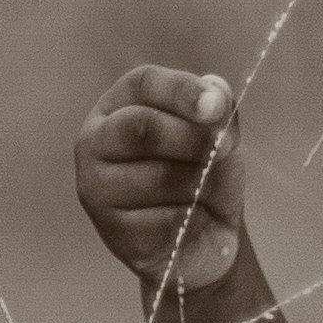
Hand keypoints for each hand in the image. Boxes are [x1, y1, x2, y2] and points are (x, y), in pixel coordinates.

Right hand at [74, 64, 246, 293]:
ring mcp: (96, 185)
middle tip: (226, 148)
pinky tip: (191, 220)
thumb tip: (216, 91)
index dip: (182, 91)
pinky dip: (191, 218)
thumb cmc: (204, 176)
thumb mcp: (220, 138)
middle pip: (142, 128)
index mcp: (119, 104)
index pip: (144, 83)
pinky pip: (163, 218)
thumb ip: (219, 112)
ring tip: (207, 191)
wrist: (204, 239)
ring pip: (157, 177)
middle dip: (194, 138)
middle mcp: (96, 140)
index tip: (216, 106)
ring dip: (199, 184)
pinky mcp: (110, 228)